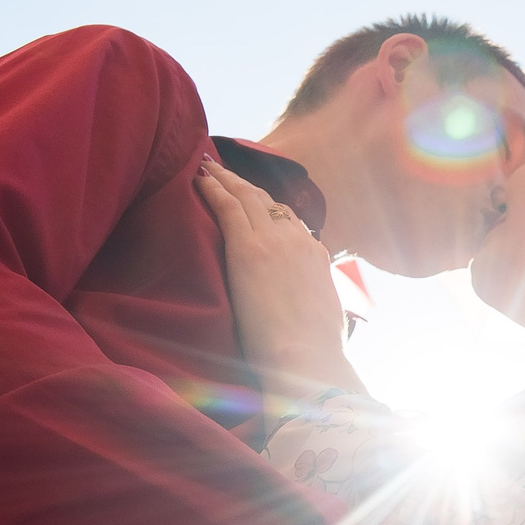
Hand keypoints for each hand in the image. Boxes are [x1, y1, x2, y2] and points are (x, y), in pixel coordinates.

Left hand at [196, 159, 358, 399]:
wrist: (307, 359)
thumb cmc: (314, 354)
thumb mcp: (326, 321)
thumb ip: (315, 306)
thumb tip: (315, 316)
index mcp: (316, 257)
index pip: (291, 221)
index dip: (270, 206)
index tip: (255, 199)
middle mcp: (297, 240)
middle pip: (268, 201)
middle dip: (245, 183)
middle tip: (224, 169)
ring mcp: (273, 241)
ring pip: (247, 196)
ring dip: (226, 178)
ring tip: (208, 165)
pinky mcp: (248, 248)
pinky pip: (228, 206)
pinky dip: (214, 188)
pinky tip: (199, 178)